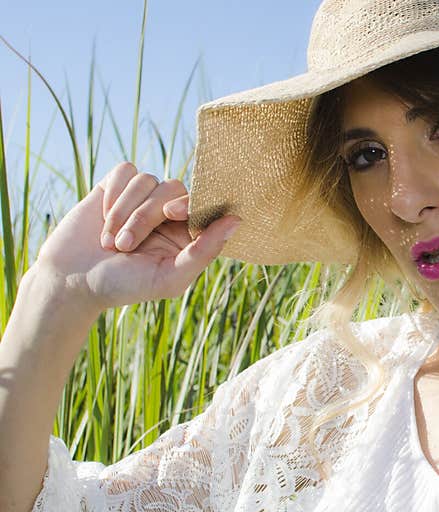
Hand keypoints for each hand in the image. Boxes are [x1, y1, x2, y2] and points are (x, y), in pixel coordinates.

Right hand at [30, 161, 240, 312]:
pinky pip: (126, 171)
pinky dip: (114, 195)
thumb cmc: (125, 286)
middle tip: (125, 246)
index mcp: (189, 234)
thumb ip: (205, 251)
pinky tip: (102, 220)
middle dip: (146, 216)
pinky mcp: (117, 186)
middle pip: (173, 190)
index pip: (205, 205)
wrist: (73, 281)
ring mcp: (144, 197)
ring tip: (110, 243)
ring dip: (125, 212)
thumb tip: (237, 221)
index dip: (192, 203)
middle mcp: (170, 212)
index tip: (173, 213)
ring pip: (148, 180)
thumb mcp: (170, 277)